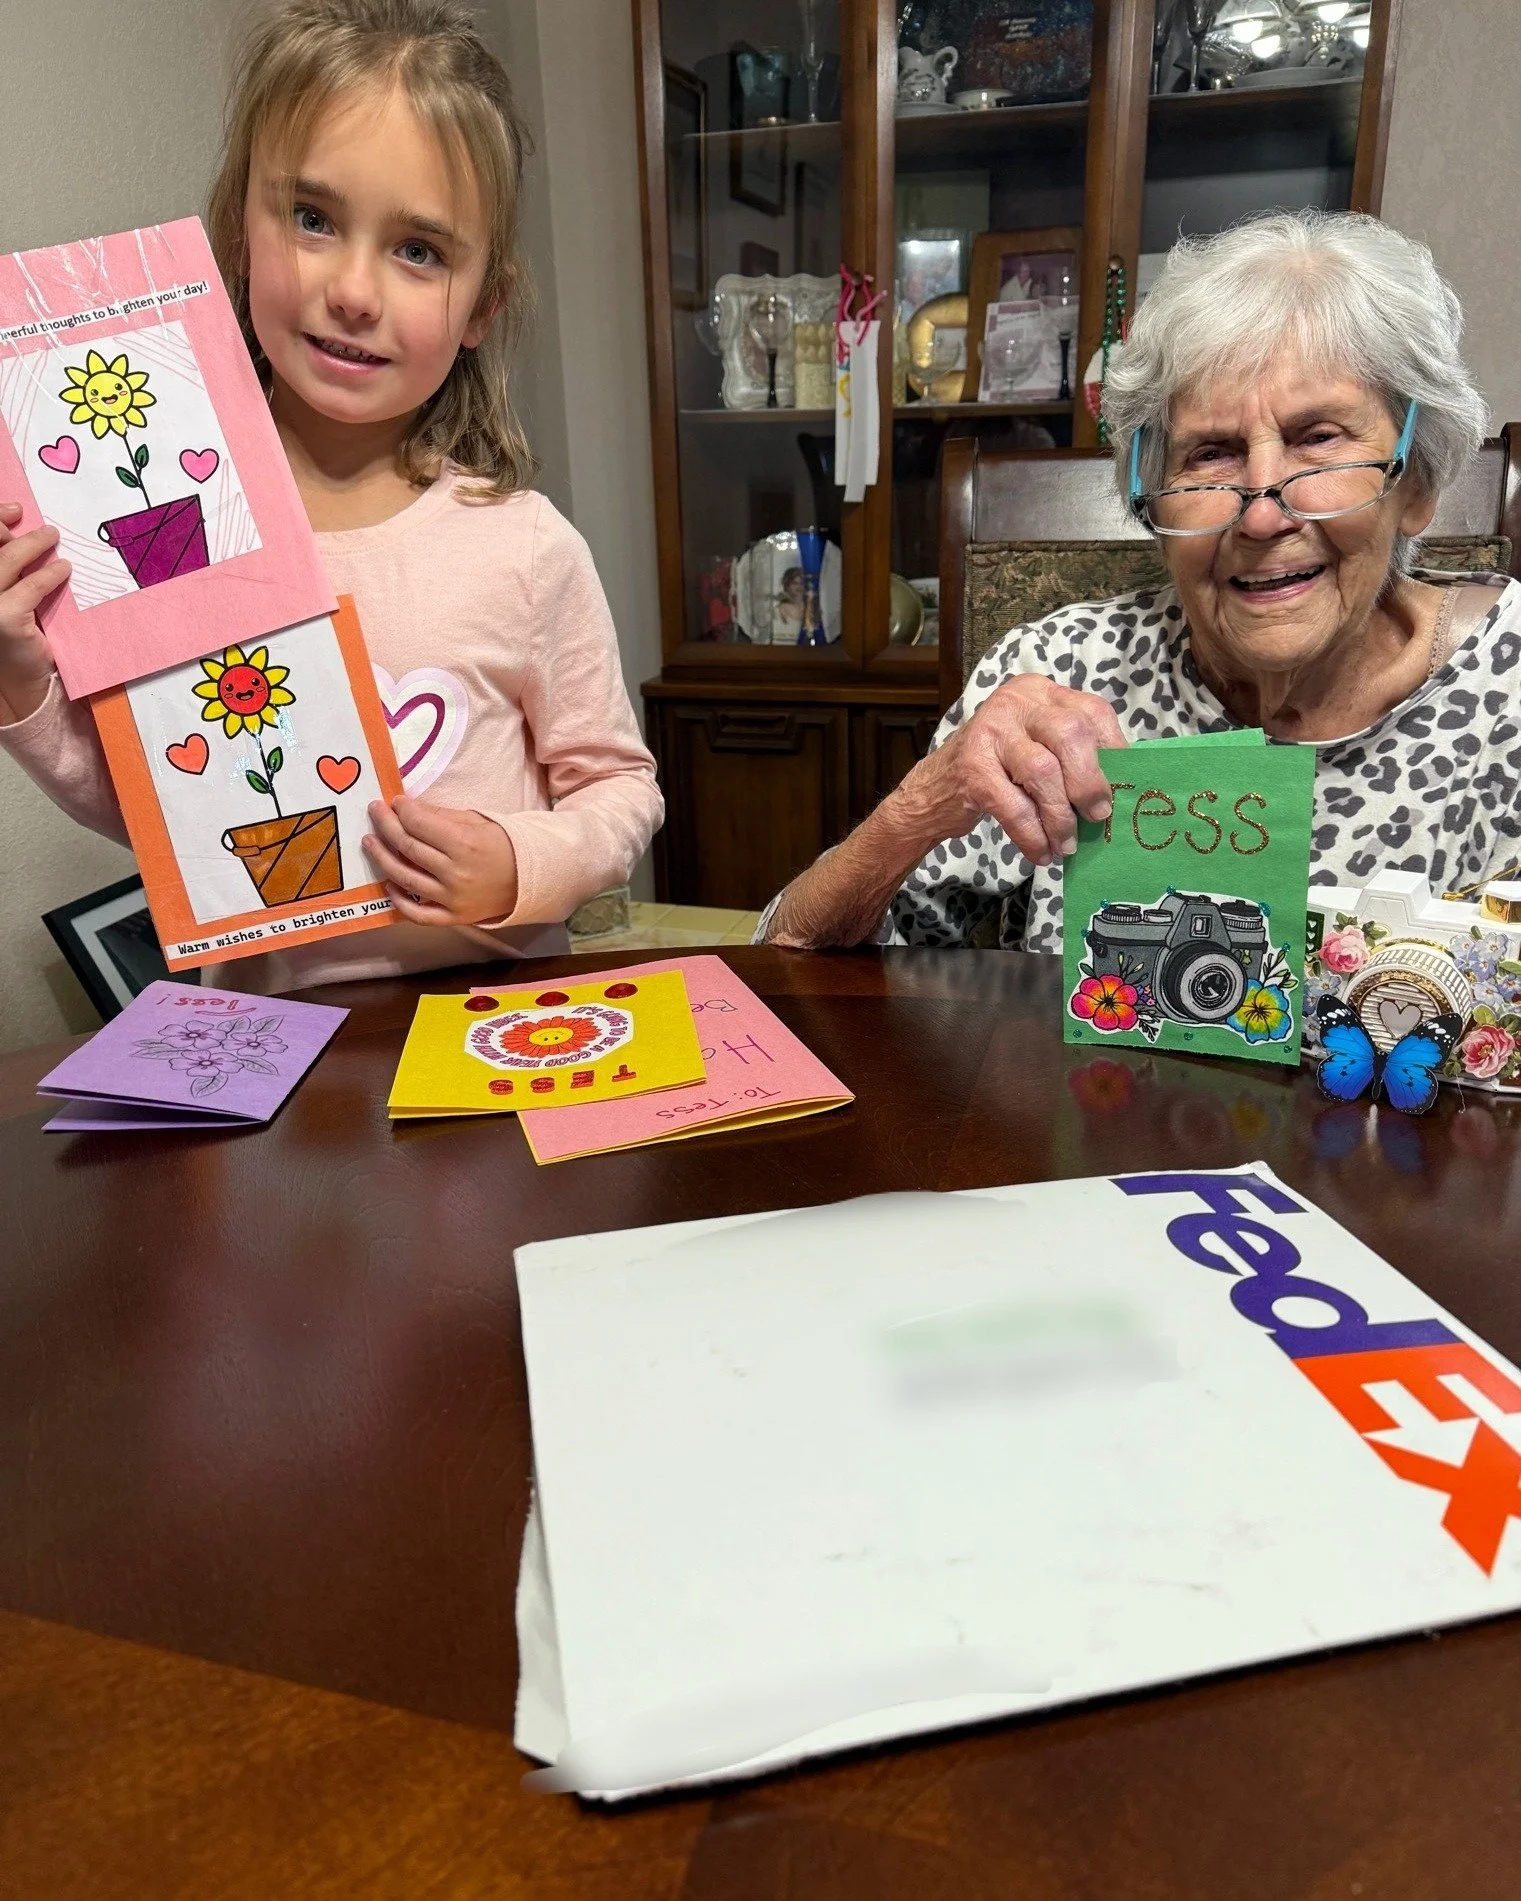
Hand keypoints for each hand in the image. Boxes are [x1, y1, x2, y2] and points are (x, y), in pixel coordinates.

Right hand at [0, 501, 69, 722]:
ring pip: (7, 561)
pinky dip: (49, 575)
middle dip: (14, 531)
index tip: (14, 511)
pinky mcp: (4, 619)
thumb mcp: (10, 598)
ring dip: (34, 546)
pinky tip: (64, 569)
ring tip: (54, 538)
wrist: (21, 682)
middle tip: (45, 528)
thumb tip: (22, 537)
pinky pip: (31, 587)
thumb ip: (10, 573)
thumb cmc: (15, 639)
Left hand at [363, 796, 518, 926]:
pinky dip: (400, 901)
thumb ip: (441, 816)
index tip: (395, 802)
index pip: (419, 824)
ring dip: (382, 858)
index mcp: (464, 844)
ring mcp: (452, 898)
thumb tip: (408, 808)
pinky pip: (418, 914)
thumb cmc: (503, 845)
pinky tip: (389, 884)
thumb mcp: (477, 822)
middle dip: (386, 825)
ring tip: (370, 842)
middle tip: (375, 811)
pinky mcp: (453, 917)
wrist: (529, 879)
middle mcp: (455, 872)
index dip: (402, 810)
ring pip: (405, 878)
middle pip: (408, 847)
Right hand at [888, 674, 1125, 865]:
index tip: (1119, 788)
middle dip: (1089, 782)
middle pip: (1071, 734)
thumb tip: (1123, 788)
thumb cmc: (1001, 769)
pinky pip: (1014, 806)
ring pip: (1043, 772)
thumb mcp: (1039, 746)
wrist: (937, 789)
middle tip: (1097, 816)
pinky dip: (1032, 835)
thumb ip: (1075, 754)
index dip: (1113, 752)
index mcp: (1040, 691)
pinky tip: (1041, 853)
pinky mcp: (972, 766)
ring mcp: (990, 730)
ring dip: (1060, 817)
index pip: (1092, 712)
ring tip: (1066, 844)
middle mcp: (1016, 702)